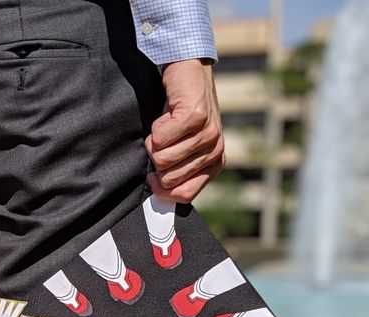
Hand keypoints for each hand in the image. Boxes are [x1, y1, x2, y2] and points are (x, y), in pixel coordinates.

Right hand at [145, 58, 224, 202]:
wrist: (188, 69)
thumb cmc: (181, 111)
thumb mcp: (184, 145)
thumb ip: (179, 169)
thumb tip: (160, 191)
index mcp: (214, 163)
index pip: (184, 194)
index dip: (161, 189)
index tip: (152, 177)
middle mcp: (215, 150)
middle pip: (169, 178)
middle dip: (156, 160)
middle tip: (163, 139)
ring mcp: (209, 133)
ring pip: (162, 158)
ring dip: (154, 141)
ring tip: (165, 125)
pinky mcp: (197, 116)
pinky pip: (160, 138)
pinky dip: (155, 126)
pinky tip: (167, 114)